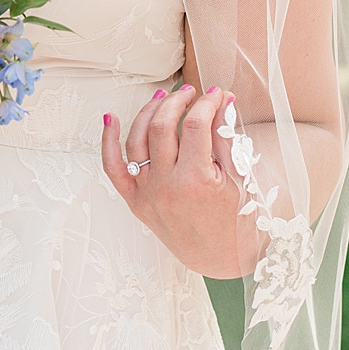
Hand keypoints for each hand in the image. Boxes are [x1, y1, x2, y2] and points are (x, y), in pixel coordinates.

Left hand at [101, 84, 245, 278]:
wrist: (219, 257)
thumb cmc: (235, 218)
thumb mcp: (240, 178)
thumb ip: (227, 138)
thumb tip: (224, 101)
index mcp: (197, 182)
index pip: (197, 126)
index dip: (207, 103)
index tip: (215, 94)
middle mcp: (167, 187)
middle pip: (163, 127)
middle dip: (177, 101)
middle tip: (190, 92)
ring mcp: (147, 194)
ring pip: (138, 140)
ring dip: (150, 112)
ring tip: (164, 97)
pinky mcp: (134, 201)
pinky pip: (113, 167)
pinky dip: (108, 141)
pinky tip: (111, 118)